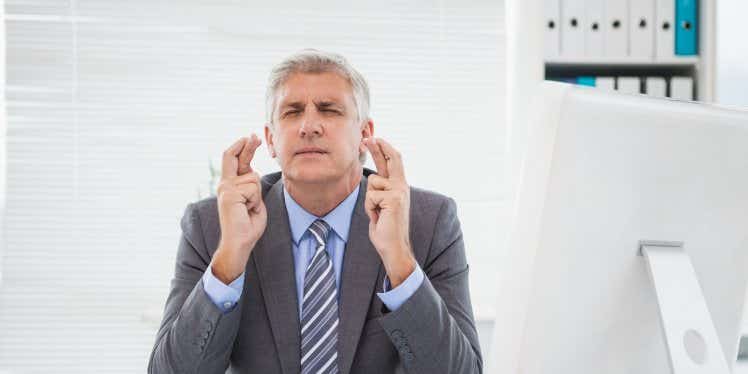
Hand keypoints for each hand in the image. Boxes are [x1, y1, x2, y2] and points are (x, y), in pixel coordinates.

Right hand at [212, 134, 266, 283]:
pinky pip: (252, 187)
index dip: (243, 148)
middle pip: (233, 157)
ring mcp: (225, 189)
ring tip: (249, 208)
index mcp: (230, 186)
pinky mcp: (229, 194)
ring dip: (257, 194)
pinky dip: (255, 199)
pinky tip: (247, 210)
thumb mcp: (253, 200)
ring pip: (253, 178)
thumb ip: (251, 186)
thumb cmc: (247, 225)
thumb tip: (253, 173)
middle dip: (246, 145)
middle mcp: (225, 185)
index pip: (234, 160)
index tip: (252, 137)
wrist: (239, 242)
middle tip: (255, 135)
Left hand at [363, 137, 415, 287]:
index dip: (384, 148)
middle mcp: (402, 186)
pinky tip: (379, 217)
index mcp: (400, 186)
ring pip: (372, 182)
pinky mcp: (394, 199)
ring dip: (370, 200)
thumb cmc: (385, 228)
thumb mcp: (382, 204)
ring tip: (378, 213)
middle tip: (366, 137)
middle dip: (378, 147)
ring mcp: (399, 192)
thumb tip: (372, 177)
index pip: (393, 161)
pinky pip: (371, 196)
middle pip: (391, 159)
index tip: (374, 138)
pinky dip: (370, 209)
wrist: (394, 246)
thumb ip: (380, 190)